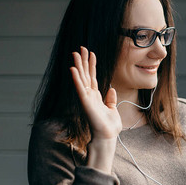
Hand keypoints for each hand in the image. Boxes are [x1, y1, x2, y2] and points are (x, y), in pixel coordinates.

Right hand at [70, 47, 121, 171]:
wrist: (108, 136)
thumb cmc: (110, 126)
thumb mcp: (113, 109)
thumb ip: (111, 99)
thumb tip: (111, 90)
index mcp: (96, 96)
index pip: (93, 77)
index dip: (92, 65)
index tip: (90, 53)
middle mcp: (90, 95)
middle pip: (85, 74)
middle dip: (83, 61)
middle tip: (81, 48)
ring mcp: (86, 98)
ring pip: (81, 78)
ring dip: (78, 65)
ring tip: (75, 53)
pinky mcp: (85, 102)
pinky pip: (80, 88)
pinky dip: (76, 78)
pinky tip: (72, 69)